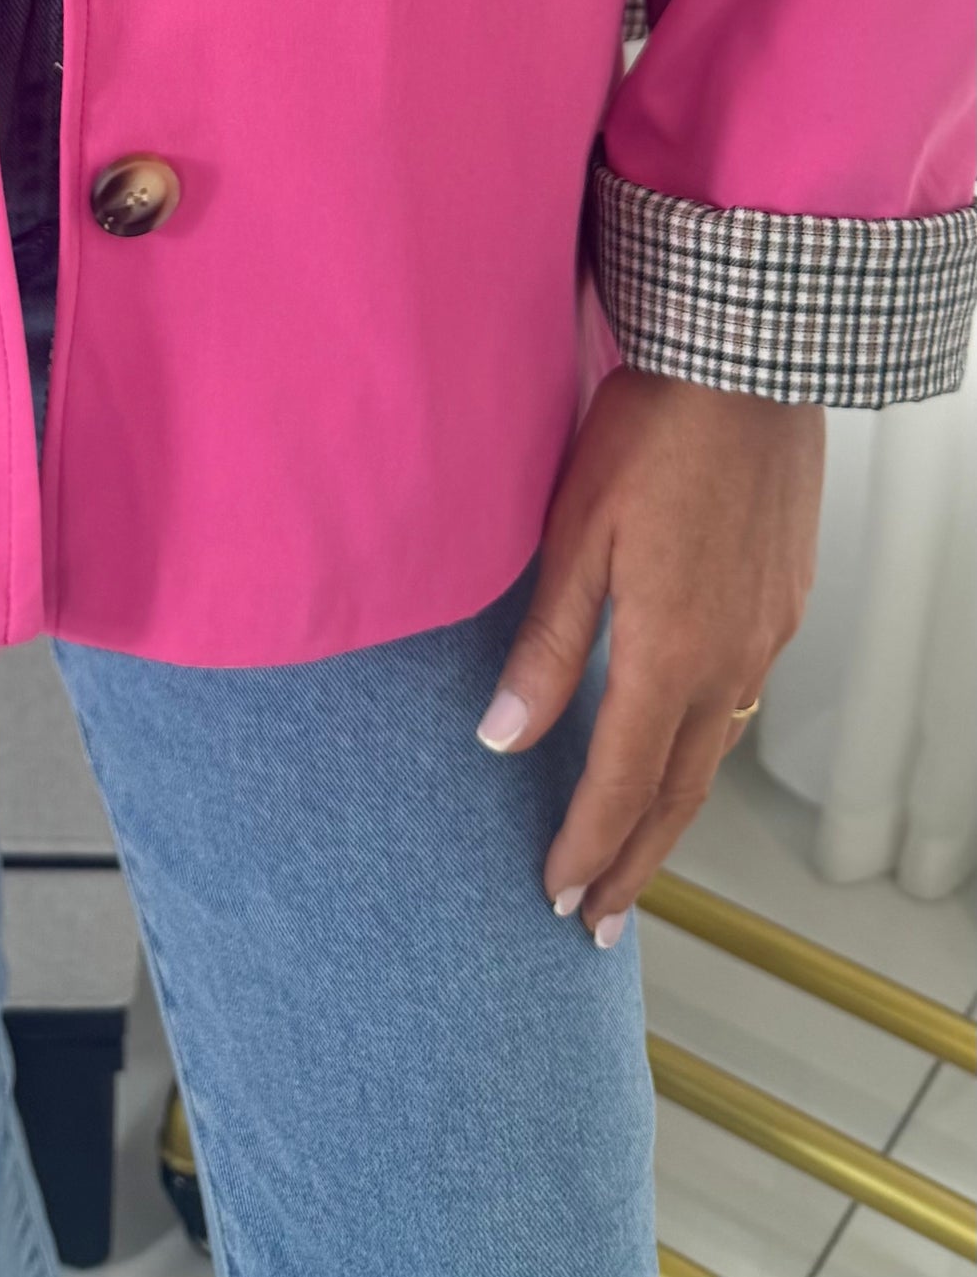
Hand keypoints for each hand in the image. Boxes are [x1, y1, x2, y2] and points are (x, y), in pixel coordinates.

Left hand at [477, 367, 822, 944]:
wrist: (749, 364)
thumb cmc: (652, 433)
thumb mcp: (576, 536)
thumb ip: (546, 646)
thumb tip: (502, 739)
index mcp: (671, 654)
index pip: (620, 783)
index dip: (586, 847)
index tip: (555, 897)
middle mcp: (730, 662)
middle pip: (678, 794)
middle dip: (633, 864)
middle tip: (596, 922)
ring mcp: (766, 634)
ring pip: (714, 752)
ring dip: (668, 812)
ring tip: (632, 854)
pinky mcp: (784, 601)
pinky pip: (740, 699)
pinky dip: (701, 747)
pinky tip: (677, 744)